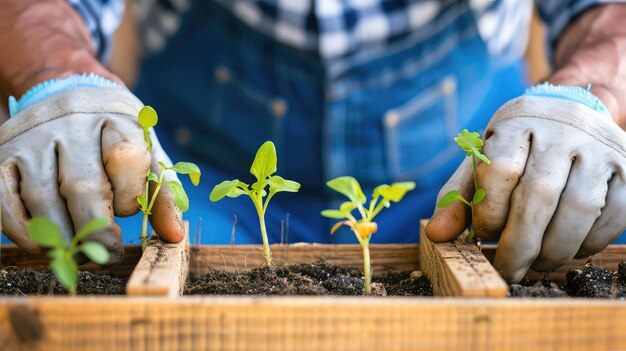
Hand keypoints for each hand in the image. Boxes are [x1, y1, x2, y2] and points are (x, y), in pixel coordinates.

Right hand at [0, 87, 183, 262]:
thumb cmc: (116, 137)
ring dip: (60, 236)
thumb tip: (175, 236)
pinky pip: (4, 196)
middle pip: (83, 186)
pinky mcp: (5, 152)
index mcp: (117, 121)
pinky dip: (20, 229)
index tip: (128, 214)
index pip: (126, 161)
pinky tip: (41, 245)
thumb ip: (161, 193)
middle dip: (96, 231)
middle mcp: (73, 125)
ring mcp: (34, 137)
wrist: (68, 92)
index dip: (129, 198)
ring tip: (77, 253)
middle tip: (106, 253)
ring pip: (42, 196)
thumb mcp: (147, 153)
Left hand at [426, 95, 625, 281]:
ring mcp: (599, 146)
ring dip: (555, 248)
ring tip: (537, 265)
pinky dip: (591, 242)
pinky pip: (616, 213)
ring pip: (581, 206)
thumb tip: (435, 235)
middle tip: (508, 270)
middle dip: (520, 243)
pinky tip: (568, 251)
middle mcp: (561, 128)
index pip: (499, 169)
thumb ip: (458, 198)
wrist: (569, 113)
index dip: (488, 211)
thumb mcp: (481, 161)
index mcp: (516, 122)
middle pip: (540, 193)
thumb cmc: (516, 148)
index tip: (482, 234)